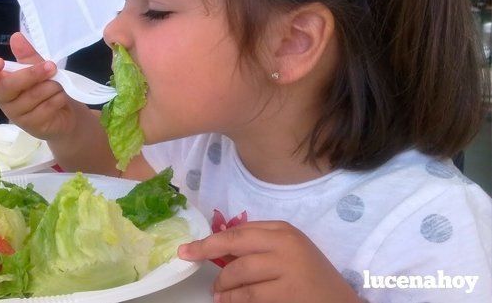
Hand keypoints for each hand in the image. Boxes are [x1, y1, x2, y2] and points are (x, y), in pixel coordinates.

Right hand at [0, 32, 89, 140]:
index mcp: (1, 83)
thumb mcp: (39, 68)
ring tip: (59, 85)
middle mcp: (5, 100)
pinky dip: (57, 98)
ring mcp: (17, 115)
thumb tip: (16, 37)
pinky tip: (60, 98)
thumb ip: (27, 55)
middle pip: (8, 87)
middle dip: (31, 74)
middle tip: (51, 67)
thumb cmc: (46, 88)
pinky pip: (45, 108)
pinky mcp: (32, 125)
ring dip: (51, 86)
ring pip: (32, 96)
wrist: (65, 113)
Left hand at [178, 221, 360, 302]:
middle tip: (187, 257)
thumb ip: (258, 246)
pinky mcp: (288, 292)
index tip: (189, 246)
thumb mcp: (288, 251)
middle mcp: (285, 243)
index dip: (210, 239)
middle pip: (235, 243)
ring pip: (238, 272)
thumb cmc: (309, 276)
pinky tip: (228, 302)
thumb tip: (217, 250)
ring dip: (222, 285)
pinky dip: (234, 300)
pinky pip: (249, 296)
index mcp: (283, 230)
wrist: (340, 302)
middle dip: (205, 249)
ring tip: (217, 293)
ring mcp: (287, 267)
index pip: (239, 231)